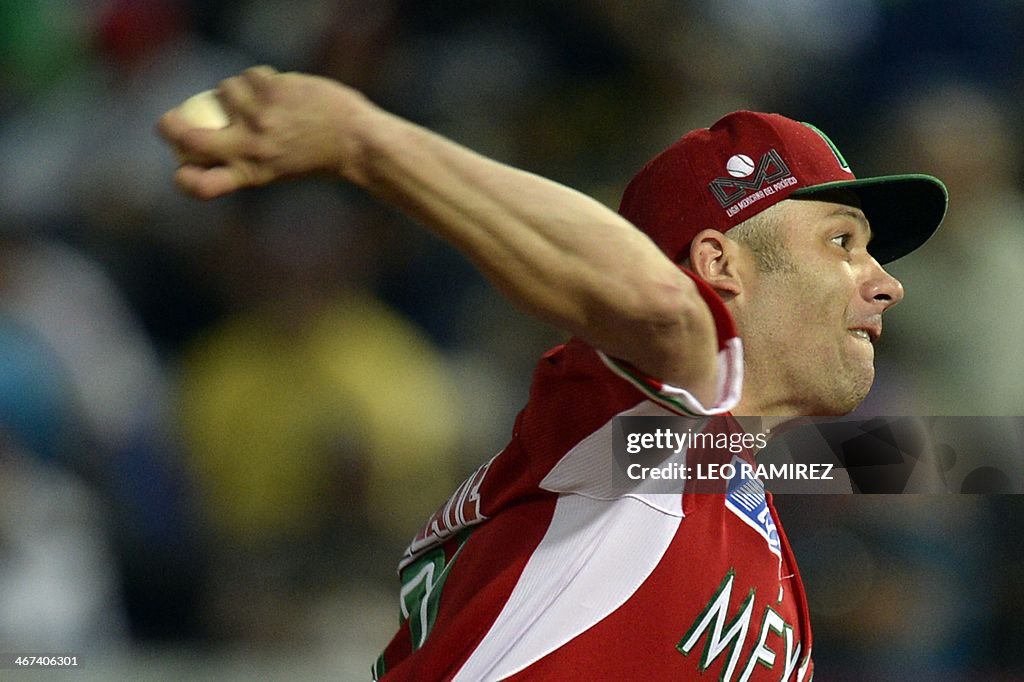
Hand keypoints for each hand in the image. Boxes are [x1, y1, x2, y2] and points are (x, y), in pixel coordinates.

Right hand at [157, 66, 374, 198]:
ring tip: (262, 103)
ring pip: (222, 91)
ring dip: (236, 92)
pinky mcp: (271, 90)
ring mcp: (258, 117)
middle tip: (170, 122)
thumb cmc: (318, 156)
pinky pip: (247, 75)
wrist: (356, 140)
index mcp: (249, 174)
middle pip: (185, 137)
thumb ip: (244, 159)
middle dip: (169, 126)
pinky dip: (259, 80)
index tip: (181, 169)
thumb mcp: (278, 169)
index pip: (199, 185)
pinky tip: (280, 92)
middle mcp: (249, 148)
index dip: (182, 178)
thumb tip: (203, 143)